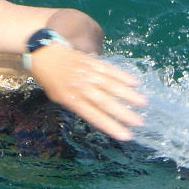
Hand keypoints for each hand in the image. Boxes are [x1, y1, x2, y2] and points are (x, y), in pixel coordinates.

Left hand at [29, 44, 146, 140]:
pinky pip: (109, 69)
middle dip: (123, 113)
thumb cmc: (51, 80)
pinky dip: (122, 75)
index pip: (94, 116)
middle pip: (105, 102)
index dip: (111, 126)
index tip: (126, 135)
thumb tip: (98, 114)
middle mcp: (80, 87)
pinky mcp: (91, 61)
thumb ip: (77, 106)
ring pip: (110, 85)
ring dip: (128, 94)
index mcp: (71, 100)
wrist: (45, 54)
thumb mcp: (58, 98)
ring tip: (143, 102)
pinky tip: (135, 82)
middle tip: (140, 122)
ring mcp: (87, 73)